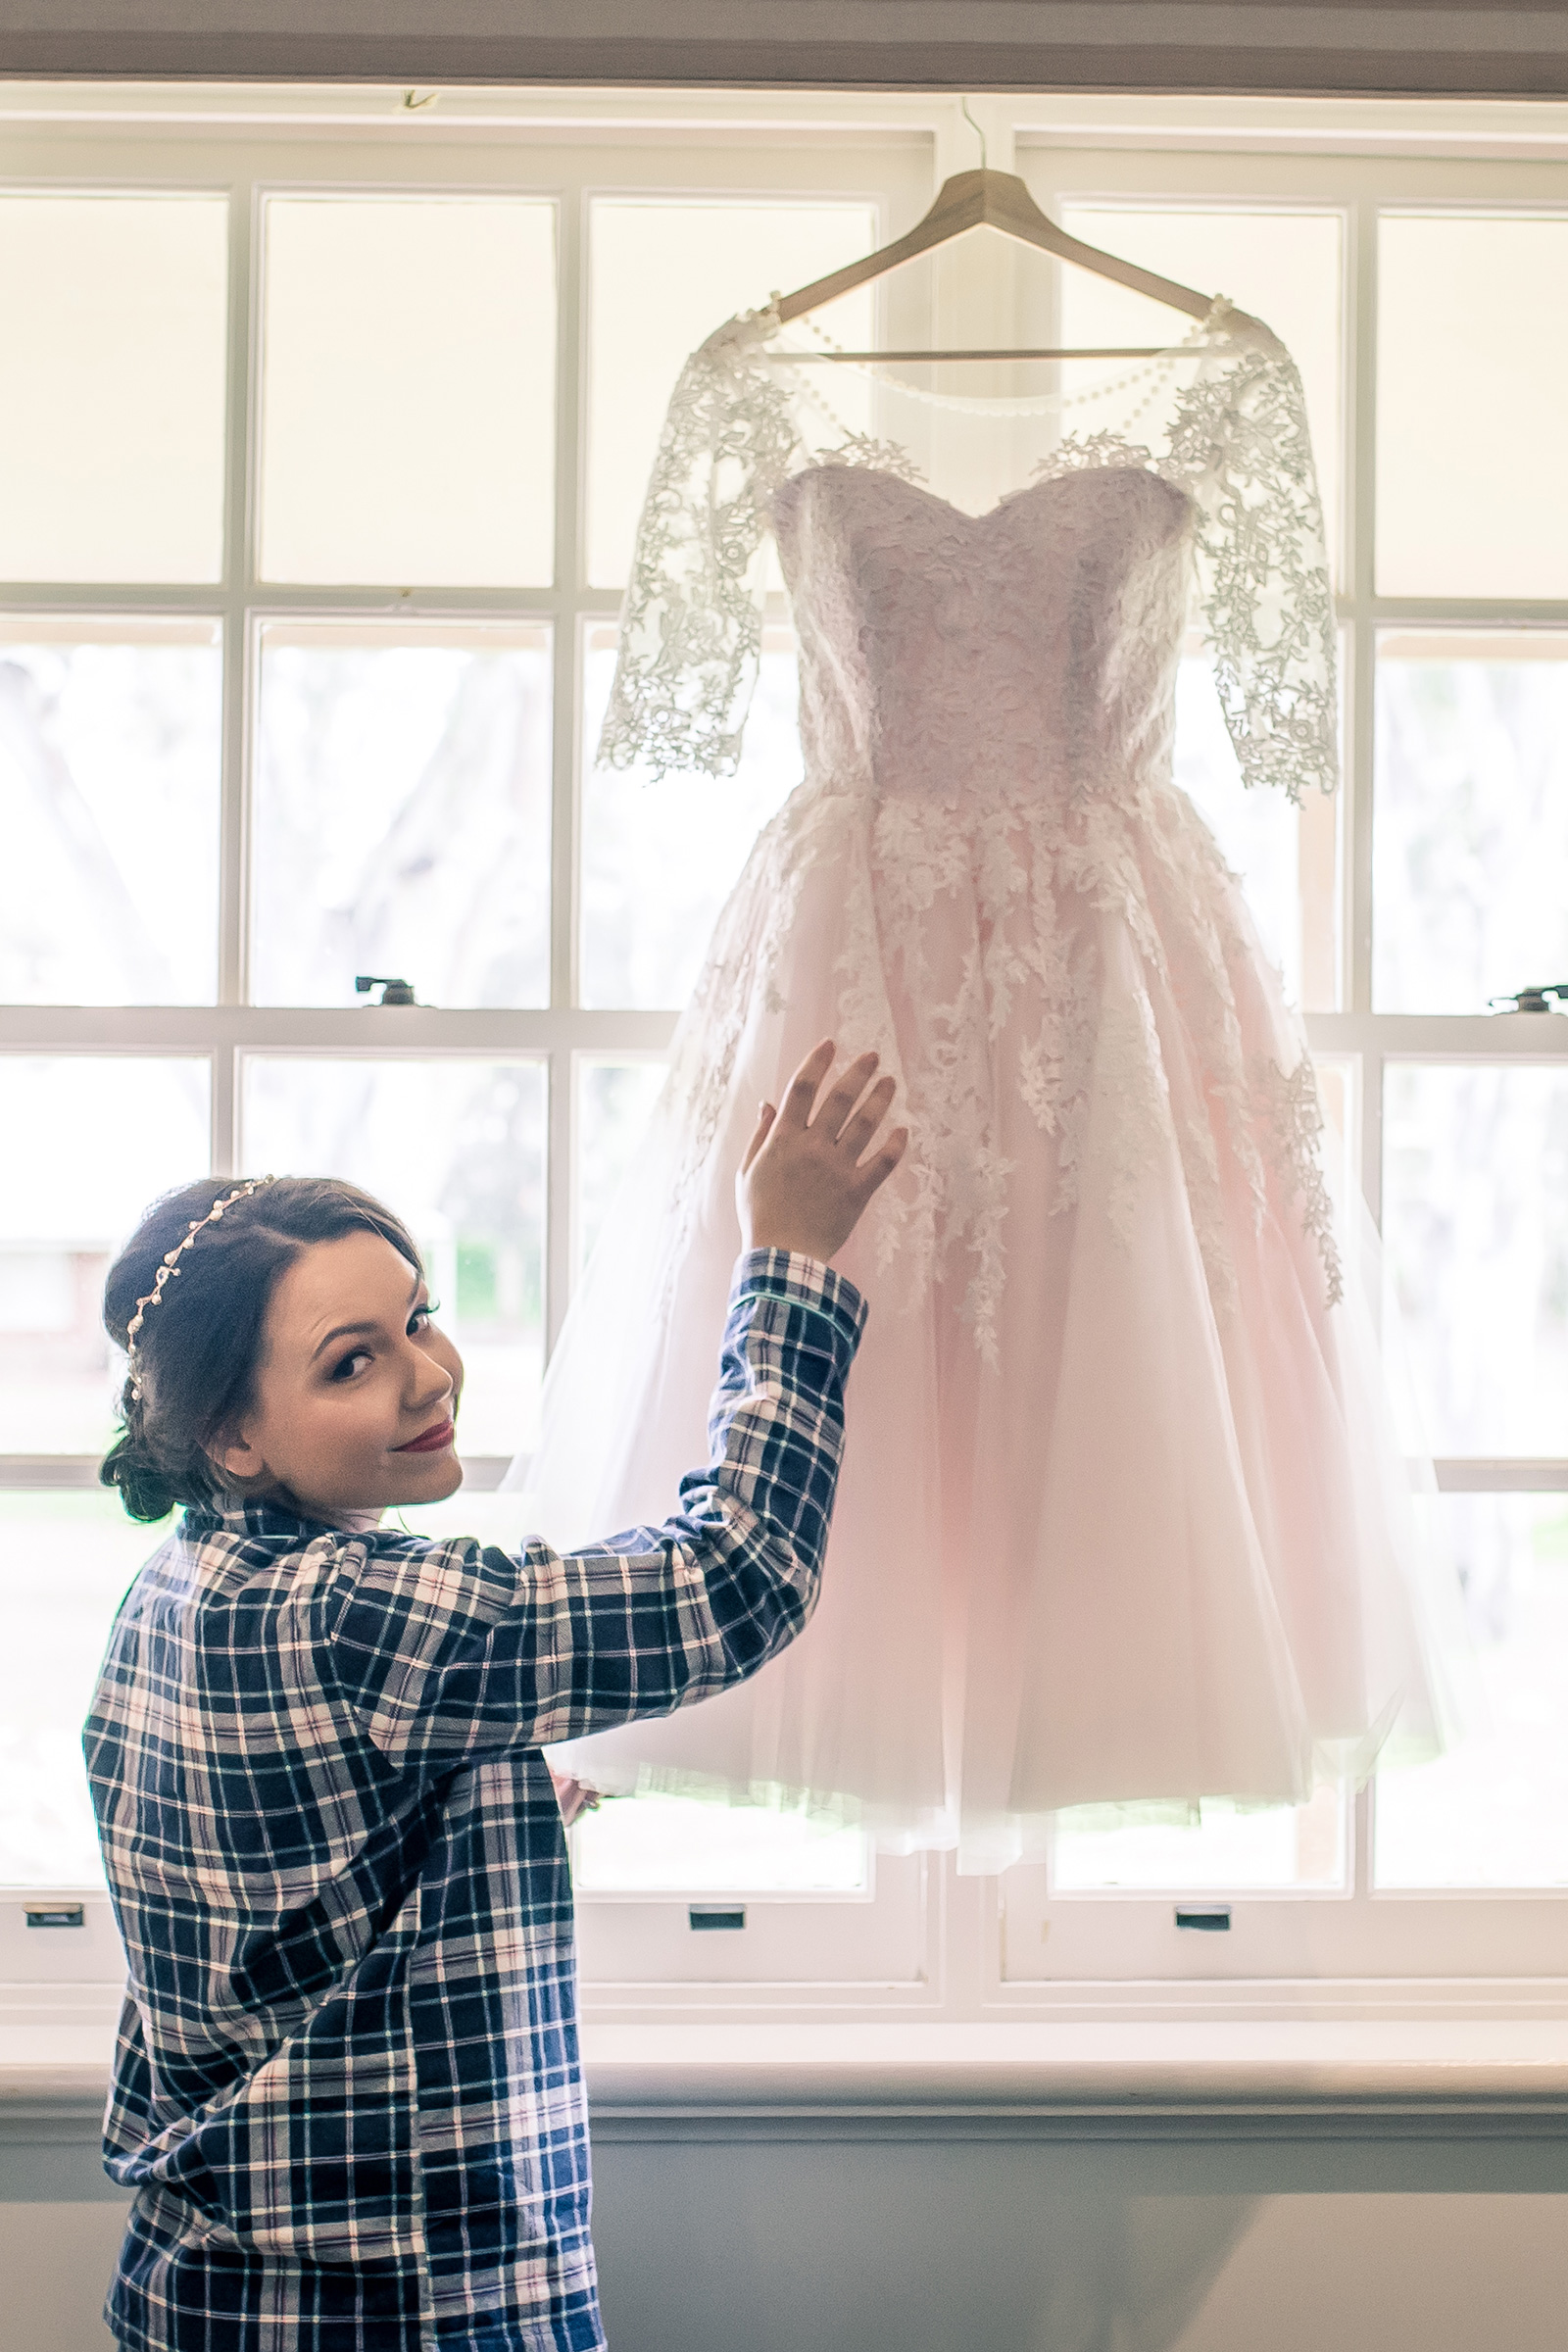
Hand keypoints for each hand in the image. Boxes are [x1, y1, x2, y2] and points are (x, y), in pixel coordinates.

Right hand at [737, 1040, 907, 1264]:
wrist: (782, 1257)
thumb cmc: (760, 1215)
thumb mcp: (748, 1172)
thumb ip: (761, 1135)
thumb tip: (769, 1102)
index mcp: (783, 1139)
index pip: (802, 1088)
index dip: (817, 1062)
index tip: (830, 1044)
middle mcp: (812, 1147)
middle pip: (839, 1099)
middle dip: (858, 1072)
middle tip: (873, 1056)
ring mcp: (836, 1168)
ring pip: (865, 1124)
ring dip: (880, 1099)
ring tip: (891, 1082)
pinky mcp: (857, 1192)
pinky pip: (882, 1162)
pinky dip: (895, 1145)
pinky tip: (903, 1130)